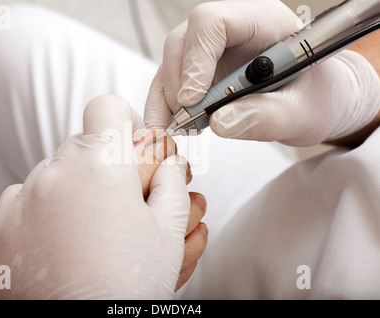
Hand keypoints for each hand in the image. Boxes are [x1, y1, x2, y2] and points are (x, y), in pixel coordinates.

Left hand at [0, 94, 206, 298]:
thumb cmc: (128, 285)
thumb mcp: (167, 232)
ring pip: (57, 169)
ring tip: (92, 226)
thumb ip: (173, 185)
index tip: (130, 143)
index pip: (107, 107)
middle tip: (120, 199)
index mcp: (102, 164)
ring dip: (76, 184)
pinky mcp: (6, 221)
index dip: (122, 120)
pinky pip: (29, 193)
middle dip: (104, 162)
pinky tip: (63, 234)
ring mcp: (27, 195)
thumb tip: (171, 163)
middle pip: (84, 143)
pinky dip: (46, 204)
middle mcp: (58, 171)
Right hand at [145, 0, 379, 146]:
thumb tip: (220, 123)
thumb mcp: (303, 112)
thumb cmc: (317, 98)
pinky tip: (172, 128)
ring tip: (176, 130)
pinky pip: (171, 82)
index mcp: (263, 22)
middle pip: (183, 41)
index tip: (193, 100)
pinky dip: (165, 107)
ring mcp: (213, 51)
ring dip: (166, 99)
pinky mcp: (202, 71)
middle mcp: (232, 31)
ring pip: (170, 62)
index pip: (213, 22)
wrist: (315, 101)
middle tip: (187, 121)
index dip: (196, 59)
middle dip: (178, 84)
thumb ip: (267, 117)